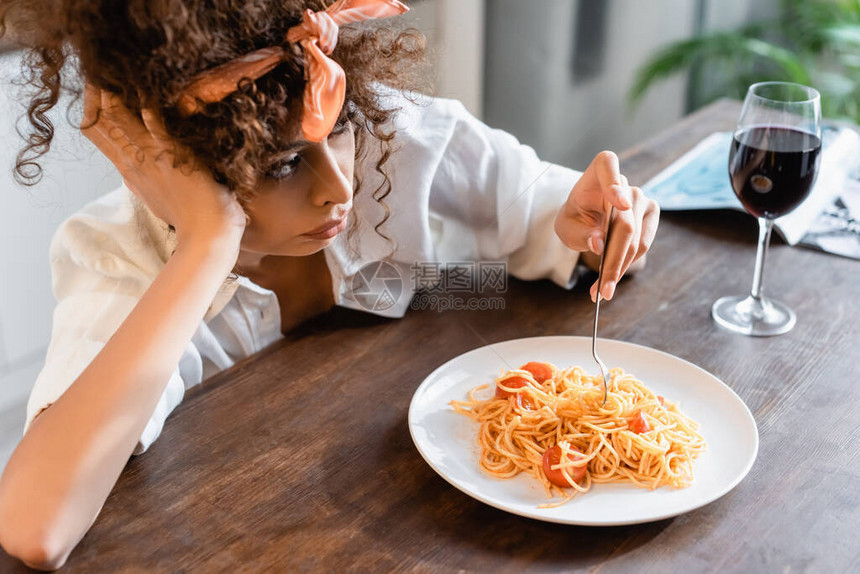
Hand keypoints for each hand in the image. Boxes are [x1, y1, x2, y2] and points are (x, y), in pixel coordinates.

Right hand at [80, 84, 246, 248]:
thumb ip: (145, 183)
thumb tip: (136, 175)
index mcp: (130, 172)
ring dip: (114, 93)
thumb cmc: (191, 222)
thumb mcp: (157, 200)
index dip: (94, 110)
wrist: (207, 238)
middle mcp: (133, 163)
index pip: (98, 134)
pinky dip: (148, 104)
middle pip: (100, 122)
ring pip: (118, 118)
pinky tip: (144, 85)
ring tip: (111, 68)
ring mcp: (151, 158)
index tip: (98, 88)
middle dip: (98, 94)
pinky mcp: (172, 155)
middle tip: (100, 69)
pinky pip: (154, 123)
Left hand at [554, 151, 659, 300]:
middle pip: (624, 224)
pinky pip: (643, 245)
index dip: (615, 186)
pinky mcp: (651, 215)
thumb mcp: (567, 226)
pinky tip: (612, 281)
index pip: (608, 167)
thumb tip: (599, 243)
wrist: (585, 219)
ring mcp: (641, 199)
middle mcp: (624, 182)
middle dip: (613, 259)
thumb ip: (581, 233)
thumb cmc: (575, 218)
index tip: (620, 204)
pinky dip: (627, 265)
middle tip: (601, 288)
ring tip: (602, 291)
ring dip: (619, 268)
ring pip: (636, 239)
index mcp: (600, 170)